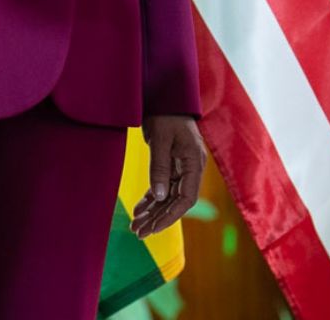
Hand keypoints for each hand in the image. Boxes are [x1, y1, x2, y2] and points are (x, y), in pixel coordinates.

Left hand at [130, 114, 204, 236]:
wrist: (165, 95)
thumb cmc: (166, 114)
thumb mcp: (160, 140)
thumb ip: (160, 168)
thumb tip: (160, 198)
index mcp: (194, 163)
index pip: (186, 198)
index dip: (170, 216)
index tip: (153, 228)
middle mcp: (190, 168)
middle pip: (176, 201)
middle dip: (158, 218)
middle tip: (139, 233)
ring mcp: (181, 167)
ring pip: (167, 197)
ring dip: (152, 212)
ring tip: (135, 226)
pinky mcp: (171, 164)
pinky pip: (162, 187)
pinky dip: (150, 199)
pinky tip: (138, 210)